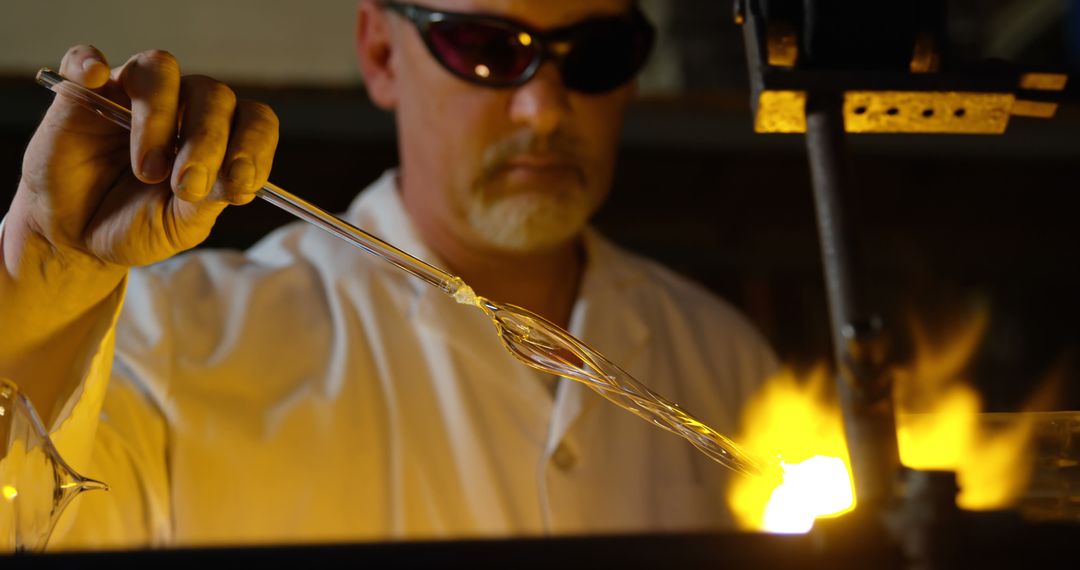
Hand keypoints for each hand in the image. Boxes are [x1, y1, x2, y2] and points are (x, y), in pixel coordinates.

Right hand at [8, 44, 278, 273]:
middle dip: (207, 143)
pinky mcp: (83, 92)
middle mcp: (182, 107)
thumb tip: (236, 181)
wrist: (77, 237)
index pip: (254, 120)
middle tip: (187, 186)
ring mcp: (132, 94)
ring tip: (147, 171)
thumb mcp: (179, 227)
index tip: (241, 183)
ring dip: (160, 119)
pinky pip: (85, 60)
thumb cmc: (136, 226)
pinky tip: (94, 78)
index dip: (255, 146)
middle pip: (214, 94)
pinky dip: (89, 63)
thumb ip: (207, 202)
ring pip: (161, 71)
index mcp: (218, 137)